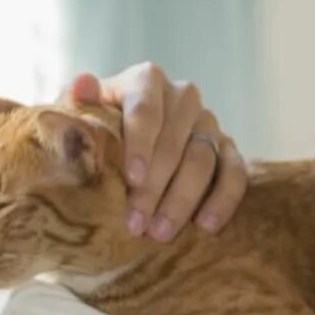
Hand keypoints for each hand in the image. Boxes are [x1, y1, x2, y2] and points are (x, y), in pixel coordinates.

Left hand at [65, 62, 247, 241]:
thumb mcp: (80, 116)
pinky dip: (223, 200)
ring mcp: (208, 122)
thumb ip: (79, 103)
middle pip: (175, 141)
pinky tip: (205, 227)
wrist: (120, 147)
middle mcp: (182, 96)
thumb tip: (83, 84)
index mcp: (146, 81)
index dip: (140, 143)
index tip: (131, 178)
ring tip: (160, 234)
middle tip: (136, 224)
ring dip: (182, 200)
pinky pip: (235, 173)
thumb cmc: (96, 131)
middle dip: (155, 186)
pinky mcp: (227, 148)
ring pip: (203, 160)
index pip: (146, 108)